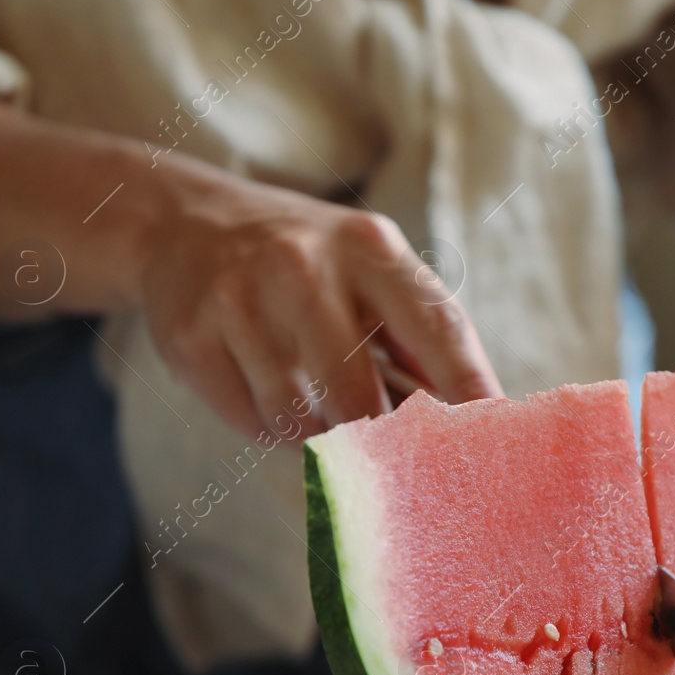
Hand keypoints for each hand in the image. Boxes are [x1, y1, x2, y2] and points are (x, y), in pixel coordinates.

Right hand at [137, 177, 502, 438]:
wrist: (184, 225)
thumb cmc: (306, 265)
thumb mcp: (369, 271)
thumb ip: (419, 337)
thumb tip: (474, 416)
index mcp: (368, 247)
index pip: (436, 327)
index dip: (468, 389)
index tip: (490, 443)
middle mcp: (302, 266)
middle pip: (357, 394)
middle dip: (374, 435)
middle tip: (382, 449)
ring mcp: (240, 300)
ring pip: (299, 419)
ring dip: (316, 431)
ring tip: (311, 396)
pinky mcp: (191, 337)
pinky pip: (252, 421)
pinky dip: (268, 425)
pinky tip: (264, 386)